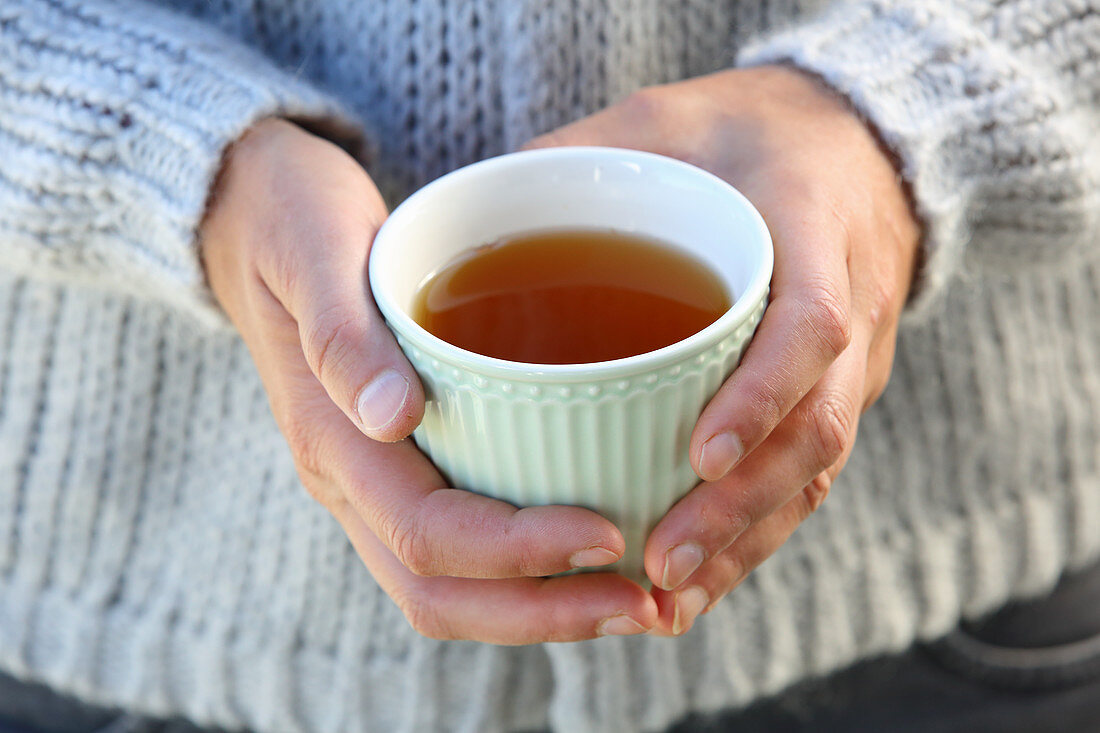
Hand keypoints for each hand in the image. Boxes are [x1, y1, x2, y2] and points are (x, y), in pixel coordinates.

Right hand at [201, 118, 656, 642]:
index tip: (608, 534)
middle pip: (437, 592)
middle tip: (645, 604)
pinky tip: (587, 551)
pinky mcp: (395, 469)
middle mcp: (347, 480)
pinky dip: (523, 574)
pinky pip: (455, 552)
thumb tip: (393, 416)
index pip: (425, 533)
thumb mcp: (311, 248)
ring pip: (446, 588)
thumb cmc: (290, 218)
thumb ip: (342, 334)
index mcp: (330, 438)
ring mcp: (367, 483)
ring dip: (538, 608)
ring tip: (632, 599)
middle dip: (542, 611)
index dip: (518, 551)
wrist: (250, 217)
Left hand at [526, 66, 920, 633]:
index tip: (699, 452)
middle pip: (819, 428)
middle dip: (740, 509)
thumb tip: (459, 223)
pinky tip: (693, 581)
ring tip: (666, 599)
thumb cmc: (735, 132)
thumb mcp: (659, 121)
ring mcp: (855, 359)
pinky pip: (804, 475)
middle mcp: (851, 305)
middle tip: (657, 563)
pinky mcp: (834, 392)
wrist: (845, 141)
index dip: (764, 394)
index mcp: (812, 227)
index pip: (811, 324)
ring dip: (742, 541)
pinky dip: (751, 533)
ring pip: (815, 470)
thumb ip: (573, 162)